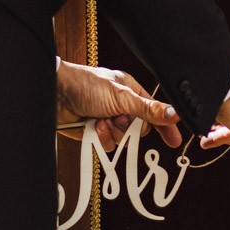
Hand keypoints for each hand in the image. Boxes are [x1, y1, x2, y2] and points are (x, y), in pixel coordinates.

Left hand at [56, 61, 180, 150]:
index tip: (174, 141)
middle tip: (120, 119)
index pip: (155, 112)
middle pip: (140, 130)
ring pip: (123, 140)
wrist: (54, 94)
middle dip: (130, 128)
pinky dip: (102, 138)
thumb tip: (175, 114)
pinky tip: (93, 126)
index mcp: (131, 92)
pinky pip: (109, 145)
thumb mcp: (122, 97)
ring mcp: (108, 120)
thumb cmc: (85, 85)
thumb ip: (149, 109)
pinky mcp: (96, 133)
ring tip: (101, 120)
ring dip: (113, 132)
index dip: (165, 126)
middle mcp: (121, 106)